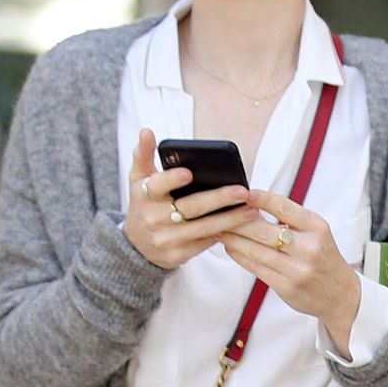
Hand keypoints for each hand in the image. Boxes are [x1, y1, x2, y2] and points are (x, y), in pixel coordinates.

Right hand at [124, 128, 250, 271]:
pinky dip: (224, 234)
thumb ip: (143, 155)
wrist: (136, 246)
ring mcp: (165, 239)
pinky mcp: (177, 256)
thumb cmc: (144, 206)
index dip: (172, 179)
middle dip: (218, 199)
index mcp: (144, 196)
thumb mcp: (138, 180)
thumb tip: (146, 131)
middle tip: (242, 191)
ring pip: (203, 228)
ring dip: (230, 219)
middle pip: (190, 207)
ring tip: (251, 209)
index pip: (156, 186)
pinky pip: (205, 244)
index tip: (189, 173)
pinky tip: (241, 226)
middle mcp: (153, 219)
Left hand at [219, 189, 362, 359]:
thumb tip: (253, 205)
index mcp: (317, 228)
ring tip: (219, 229)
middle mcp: (308, 248)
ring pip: (256, 250)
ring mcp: (297, 269)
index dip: (261, 199)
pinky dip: (240, 256)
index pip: (284, 207)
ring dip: (233, 239)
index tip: (243, 192)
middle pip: (264, 230)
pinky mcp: (286, 287)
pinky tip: (230, 247)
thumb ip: (291, 220)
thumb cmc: (323, 258)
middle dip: (238, 221)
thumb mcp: (316, 233)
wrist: (340, 295)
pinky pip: (256, 268)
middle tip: (220, 212)